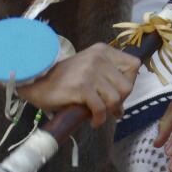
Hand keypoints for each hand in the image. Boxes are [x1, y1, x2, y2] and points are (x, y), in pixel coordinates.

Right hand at [19, 43, 139, 124]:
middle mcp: (98, 58)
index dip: (129, 82)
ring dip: (109, 111)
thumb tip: (126, 94)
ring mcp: (89, 72)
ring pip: (116, 98)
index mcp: (103, 50)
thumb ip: (108, 74)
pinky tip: (93, 121)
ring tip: (99, 114)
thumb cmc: (65, 79)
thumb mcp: (90, 67)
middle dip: (120, 100)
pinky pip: (100, 109)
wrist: (38, 84)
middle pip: (127, 85)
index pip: (134, 65)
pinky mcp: (81, 87)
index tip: (118, 92)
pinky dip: (99, 119)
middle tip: (109, 108)